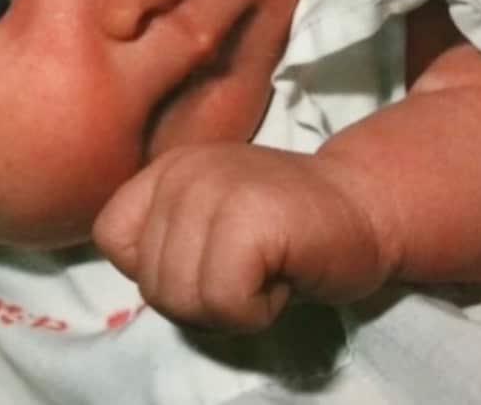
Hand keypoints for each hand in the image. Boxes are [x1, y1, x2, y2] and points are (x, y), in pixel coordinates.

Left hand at [93, 143, 389, 331]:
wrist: (369, 208)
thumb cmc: (290, 231)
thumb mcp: (209, 222)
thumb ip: (167, 239)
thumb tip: (145, 281)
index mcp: (167, 169)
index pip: (112, 239)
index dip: (160, 270)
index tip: (215, 258)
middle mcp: (183, 171)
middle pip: (152, 284)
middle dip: (203, 300)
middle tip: (252, 270)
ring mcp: (215, 189)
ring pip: (182, 298)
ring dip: (230, 308)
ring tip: (267, 271)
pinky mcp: (250, 218)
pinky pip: (223, 302)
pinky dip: (256, 310)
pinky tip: (283, 277)